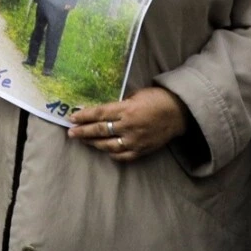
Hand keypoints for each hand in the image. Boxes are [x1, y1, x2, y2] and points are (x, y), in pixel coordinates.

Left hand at [69, 87, 187, 162]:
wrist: (179, 113)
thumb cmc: (157, 99)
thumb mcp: (136, 95)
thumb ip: (120, 104)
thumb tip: (104, 111)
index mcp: (126, 109)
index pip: (99, 114)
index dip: (84, 117)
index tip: (72, 118)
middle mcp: (128, 126)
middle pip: (100, 130)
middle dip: (83, 132)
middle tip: (71, 133)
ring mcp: (135, 140)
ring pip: (108, 145)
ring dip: (93, 143)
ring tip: (83, 141)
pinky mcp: (142, 150)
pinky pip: (122, 156)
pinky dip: (111, 153)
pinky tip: (104, 150)